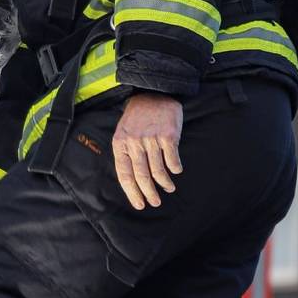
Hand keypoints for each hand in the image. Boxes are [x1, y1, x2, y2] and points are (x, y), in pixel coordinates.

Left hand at [112, 91, 183, 210]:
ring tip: (168, 188)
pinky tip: (176, 171)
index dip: (132, 193)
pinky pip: (172, 160)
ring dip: (164, 183)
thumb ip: (126, 153)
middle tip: (155, 202)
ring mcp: (151, 139)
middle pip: (142, 176)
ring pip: (158, 171)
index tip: (139, 204)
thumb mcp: (124, 132)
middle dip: (149, 193)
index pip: (125, 175)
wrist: (154, 93)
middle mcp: (135, 142)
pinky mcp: (168, 135)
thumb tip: (133, 181)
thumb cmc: (138, 117)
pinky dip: (175, 169)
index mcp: (120, 143)